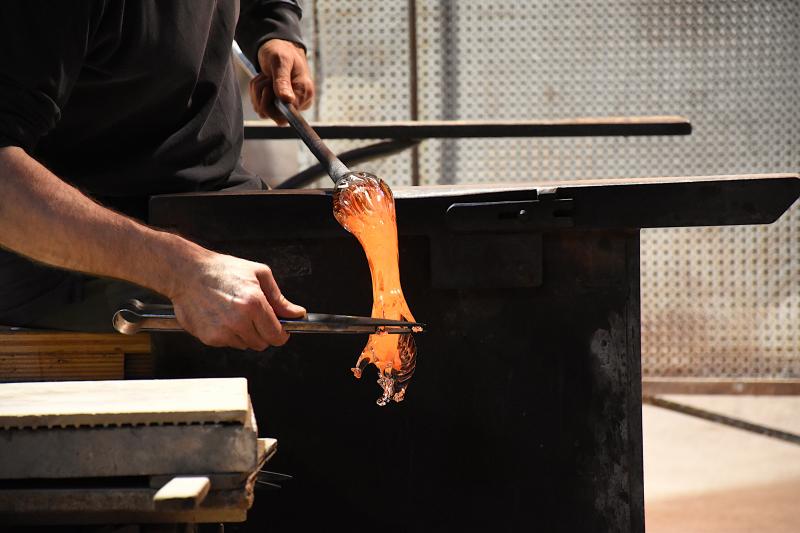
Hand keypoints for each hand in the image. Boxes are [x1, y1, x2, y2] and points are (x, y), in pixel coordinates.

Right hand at [171, 251, 305, 350]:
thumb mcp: (259, 275)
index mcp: (254, 304)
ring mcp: (223, 331)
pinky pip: (228, 343)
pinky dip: (229, 334)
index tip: (281, 331)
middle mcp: (239, 321)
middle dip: (263, 333)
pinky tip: (222, 316)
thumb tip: (296, 313)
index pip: (277, 335)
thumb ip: (279, 299)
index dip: (281, 334)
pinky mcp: (209, 338)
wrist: (187, 272)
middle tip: (254, 317)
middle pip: (262, 344)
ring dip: (245, 334)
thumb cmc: (222, 270)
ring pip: (245, 345)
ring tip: (234, 313)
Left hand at [249, 39, 314, 124]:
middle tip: (266, 77)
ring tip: (265, 76)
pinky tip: (263, 80)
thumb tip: (287, 100)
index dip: (273, 103)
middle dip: (263, 96)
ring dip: (258, 92)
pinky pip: (261, 107)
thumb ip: (282, 80)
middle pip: (275, 116)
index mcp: (305, 93)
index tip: (269, 86)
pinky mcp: (279, 104)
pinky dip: (256, 93)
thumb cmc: (281, 50)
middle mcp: (299, 102)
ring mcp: (288, 105)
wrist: (278, 47)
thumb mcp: (280, 61)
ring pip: (264, 111)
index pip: (288, 114)